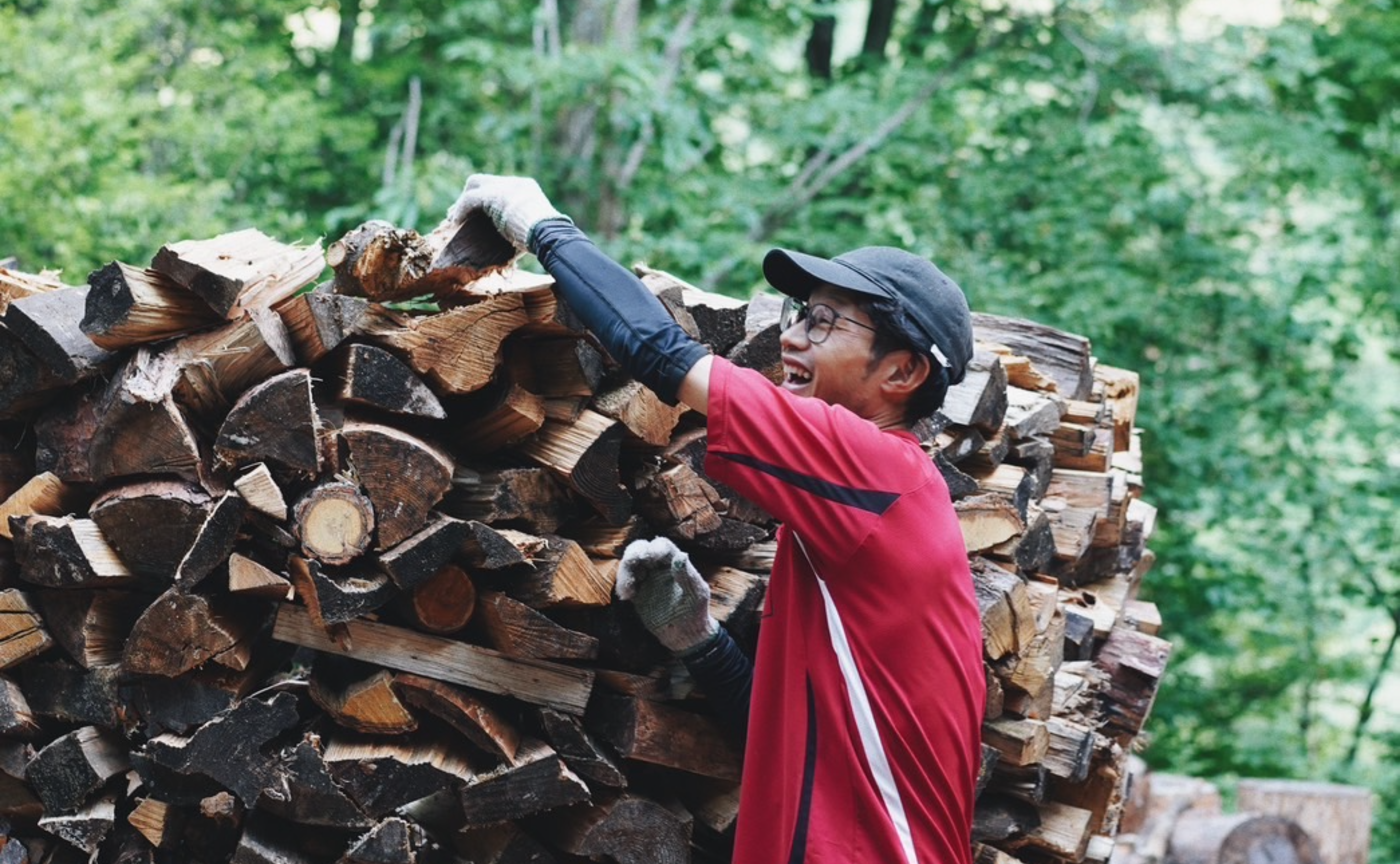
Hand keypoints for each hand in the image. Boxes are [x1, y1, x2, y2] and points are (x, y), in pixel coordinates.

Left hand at [445, 174, 570, 251]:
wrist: (549, 234)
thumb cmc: (545, 241)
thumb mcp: (531, 232)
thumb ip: (519, 233)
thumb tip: (513, 254)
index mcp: (526, 189)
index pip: (499, 187)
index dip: (484, 199)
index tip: (475, 214)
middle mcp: (514, 184)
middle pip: (483, 181)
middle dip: (469, 196)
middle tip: (458, 214)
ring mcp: (504, 187)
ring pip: (474, 186)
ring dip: (462, 203)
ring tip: (453, 219)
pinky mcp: (493, 196)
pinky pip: (470, 200)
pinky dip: (460, 210)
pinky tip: (454, 223)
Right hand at [616, 537, 718, 653]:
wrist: (685, 635)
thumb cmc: (696, 611)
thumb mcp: (697, 594)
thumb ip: (687, 575)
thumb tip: (681, 555)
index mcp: (674, 562)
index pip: (662, 546)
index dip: (655, 547)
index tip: (650, 555)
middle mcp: (658, 567)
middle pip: (641, 549)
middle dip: (634, 553)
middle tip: (633, 560)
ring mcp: (646, 579)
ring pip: (630, 564)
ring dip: (625, 571)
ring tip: (628, 589)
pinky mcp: (637, 593)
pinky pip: (625, 583)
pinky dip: (623, 585)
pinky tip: (627, 596)